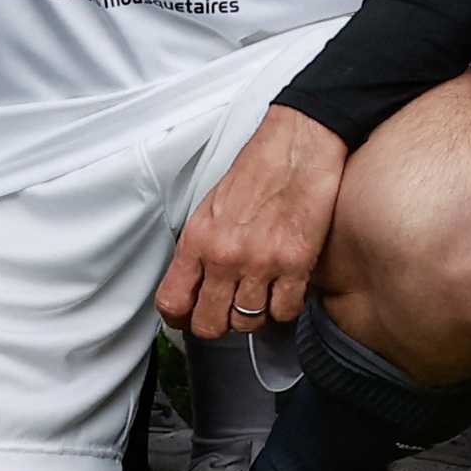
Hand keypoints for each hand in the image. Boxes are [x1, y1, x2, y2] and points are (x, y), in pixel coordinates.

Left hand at [153, 105, 347, 339]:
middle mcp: (224, 256)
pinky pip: (284, 312)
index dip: (179, 318)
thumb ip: (201, 249)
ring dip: (254, 314)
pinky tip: (285, 289)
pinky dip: (285, 307)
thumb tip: (195, 282)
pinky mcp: (295, 264)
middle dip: (217, 324)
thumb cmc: (259, 169)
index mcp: (198, 240)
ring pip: (248, 323)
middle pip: (209, 324)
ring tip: (261, 294)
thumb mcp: (211, 206)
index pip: (172, 301)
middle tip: (228, 312)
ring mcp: (260, 263)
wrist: (298, 146)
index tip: (188, 318)